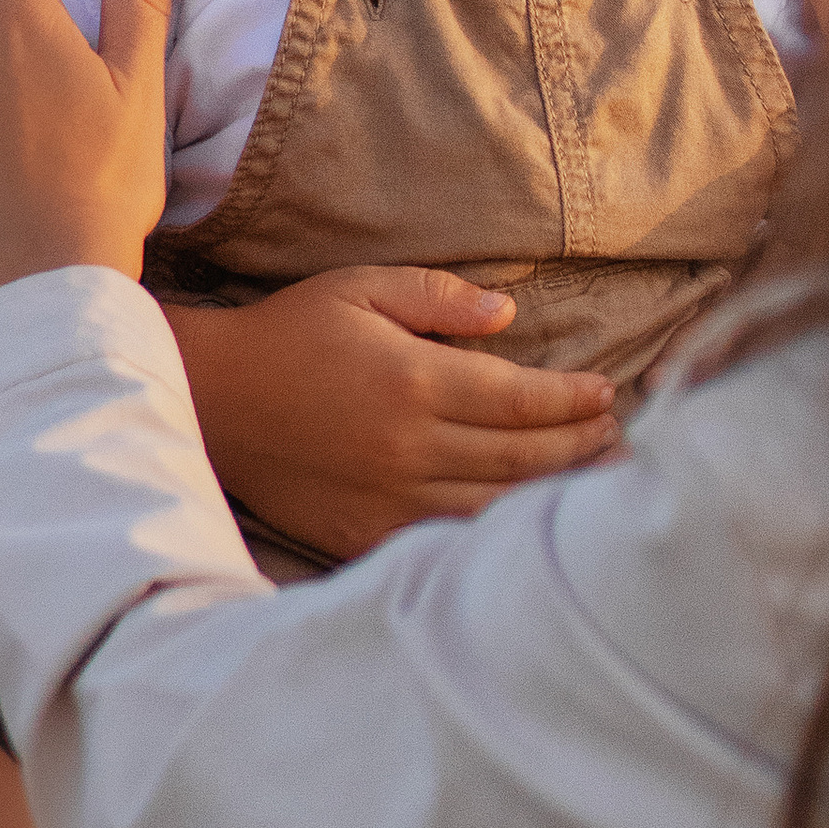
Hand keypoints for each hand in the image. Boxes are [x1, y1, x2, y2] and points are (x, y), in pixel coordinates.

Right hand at [163, 268, 620, 559]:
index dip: (573, 401)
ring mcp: (387, 497)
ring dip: (551, 494)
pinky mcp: (362, 532)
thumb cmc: (290, 333)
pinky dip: (490, 532)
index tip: (608, 393)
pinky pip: (443, 539)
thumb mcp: (360, 288)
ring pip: (493, 506)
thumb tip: (509, 315)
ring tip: (595, 481)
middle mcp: (408, 446)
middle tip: (618, 438)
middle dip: (579, 447)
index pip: (521, 399)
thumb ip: (439, 297)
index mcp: (414, 381)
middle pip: (521, 457)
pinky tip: (522, 523)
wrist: (210, 400)